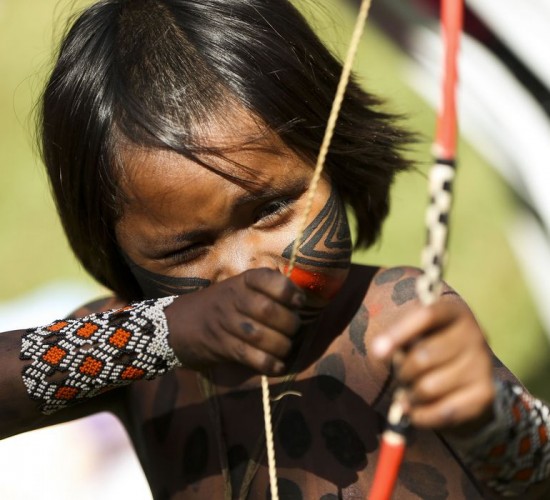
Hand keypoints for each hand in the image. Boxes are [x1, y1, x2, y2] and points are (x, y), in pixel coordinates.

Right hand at [165, 268, 304, 375]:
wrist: (179, 324)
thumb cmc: (221, 305)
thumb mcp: (240, 288)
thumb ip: (267, 290)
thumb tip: (301, 297)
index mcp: (243, 281)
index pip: (268, 279)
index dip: (288, 291)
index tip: (299, 301)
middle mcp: (233, 298)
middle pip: (268, 310)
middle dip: (289, 323)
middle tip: (294, 329)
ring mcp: (225, 322)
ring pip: (260, 335)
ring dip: (281, 345)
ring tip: (285, 347)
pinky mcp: (220, 346)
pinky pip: (248, 356)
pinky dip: (268, 364)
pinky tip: (277, 366)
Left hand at [372, 299, 494, 432]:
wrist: (465, 368)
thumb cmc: (429, 342)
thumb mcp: (415, 330)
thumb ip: (398, 336)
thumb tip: (380, 351)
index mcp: (454, 311)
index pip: (426, 316)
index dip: (398, 333)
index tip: (377, 352)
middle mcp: (474, 334)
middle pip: (423, 356)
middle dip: (402, 371)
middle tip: (401, 375)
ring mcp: (483, 364)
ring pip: (429, 388)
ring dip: (410, 395)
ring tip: (410, 392)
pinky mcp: (485, 393)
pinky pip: (444, 412)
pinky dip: (422, 416)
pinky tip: (416, 411)